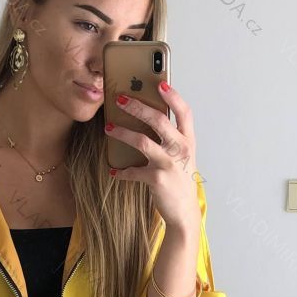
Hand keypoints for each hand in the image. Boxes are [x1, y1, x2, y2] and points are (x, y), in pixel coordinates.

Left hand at [105, 83, 201, 232]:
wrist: (184, 212)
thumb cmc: (179, 180)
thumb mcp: (181, 157)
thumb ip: (171, 139)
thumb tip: (148, 119)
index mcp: (188, 141)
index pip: (184, 112)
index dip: (173, 97)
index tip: (159, 84)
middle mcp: (181, 150)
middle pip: (159, 120)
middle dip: (137, 107)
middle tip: (119, 100)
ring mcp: (170, 164)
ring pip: (142, 141)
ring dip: (122, 133)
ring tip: (108, 128)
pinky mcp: (157, 179)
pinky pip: (134, 170)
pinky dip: (122, 171)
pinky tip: (114, 170)